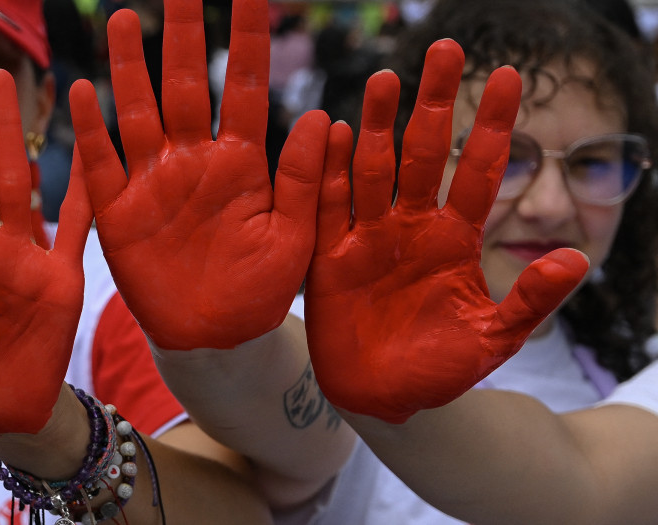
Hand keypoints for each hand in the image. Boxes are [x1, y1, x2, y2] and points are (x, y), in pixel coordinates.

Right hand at [69, 0, 330, 349]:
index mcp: (243, 162)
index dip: (247, 37)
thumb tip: (322, 115)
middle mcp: (195, 160)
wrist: (218, 339)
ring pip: (137, 112)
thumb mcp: (296, 236)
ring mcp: (153, 183)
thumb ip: (305, 179)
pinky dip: (90, 132)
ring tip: (123, 19)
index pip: (246, 85)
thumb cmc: (263, 289)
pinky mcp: (119, 214)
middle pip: (186, 83)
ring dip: (130, 68)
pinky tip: (80, 91)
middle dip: (184, 32)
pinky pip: (100, 166)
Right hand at [304, 40, 587, 423]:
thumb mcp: (494, 338)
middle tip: (446, 49)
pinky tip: (327, 132)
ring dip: (375, 125)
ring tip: (384, 78)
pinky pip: (326, 207)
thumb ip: (531, 299)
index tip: (509, 77)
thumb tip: (579, 257)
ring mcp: (367, 237)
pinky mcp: (328, 256)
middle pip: (423, 153)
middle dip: (434, 102)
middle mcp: (410, 227)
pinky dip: (325, 173)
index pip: (478, 171)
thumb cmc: (442, 369)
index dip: (494, 126)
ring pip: (372, 169)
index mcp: (453, 239)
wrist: (384, 400)